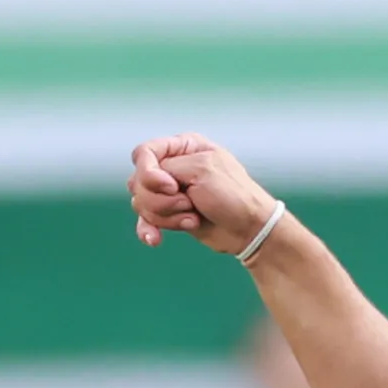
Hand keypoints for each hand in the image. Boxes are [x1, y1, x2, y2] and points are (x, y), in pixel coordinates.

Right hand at [129, 136, 279, 253]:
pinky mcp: (170, 214)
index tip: (172, 187)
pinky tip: (155, 239)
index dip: (150, 173)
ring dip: (165, 215)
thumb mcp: (202, 170)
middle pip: (138, 181)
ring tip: (192, 218)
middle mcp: (172, 166)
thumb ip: (168, 167)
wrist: (249, 230)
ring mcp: (169, 192)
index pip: (144, 154)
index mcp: (183, 147)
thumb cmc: (233, 195)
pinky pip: (146, 220)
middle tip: (190, 204)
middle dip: (160, 199)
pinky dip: (149, 229)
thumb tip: (145, 182)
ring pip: (142, 202)